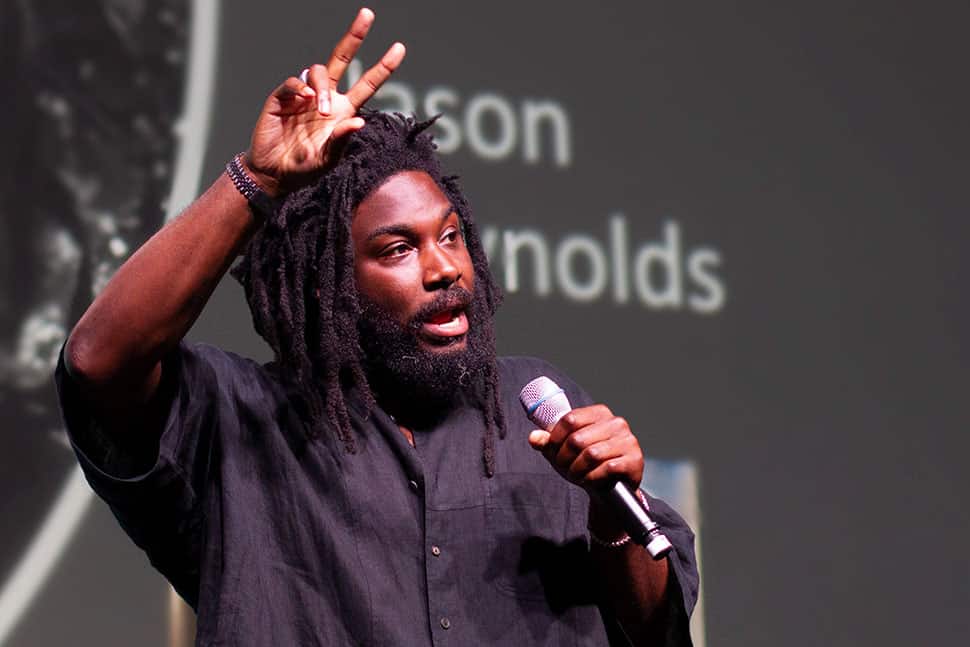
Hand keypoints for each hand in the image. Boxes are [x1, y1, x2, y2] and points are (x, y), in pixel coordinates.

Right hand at [245, 8, 405, 195]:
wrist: (274, 173)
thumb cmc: (306, 167)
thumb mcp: (329, 158)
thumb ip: (342, 140)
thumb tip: (360, 122)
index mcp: (344, 111)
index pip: (367, 84)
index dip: (383, 67)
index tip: (399, 48)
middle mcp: (327, 98)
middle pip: (342, 59)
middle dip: (355, 36)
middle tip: (368, 14)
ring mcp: (304, 96)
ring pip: (319, 72)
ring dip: (323, 87)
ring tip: (320, 109)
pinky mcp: (282, 98)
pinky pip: (293, 82)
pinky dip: (299, 86)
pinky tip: (304, 98)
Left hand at [528, 404, 643, 493]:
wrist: (609, 488)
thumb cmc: (585, 464)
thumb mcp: (562, 451)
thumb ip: (547, 443)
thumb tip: (533, 438)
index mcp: (599, 413)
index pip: (569, 419)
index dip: (555, 438)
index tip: (552, 450)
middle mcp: (616, 423)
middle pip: (577, 439)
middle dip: (565, 458)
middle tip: (564, 467)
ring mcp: (628, 440)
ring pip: (591, 454)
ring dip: (577, 469)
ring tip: (576, 474)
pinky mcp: (635, 460)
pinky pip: (607, 468)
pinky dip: (593, 477)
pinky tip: (591, 479)